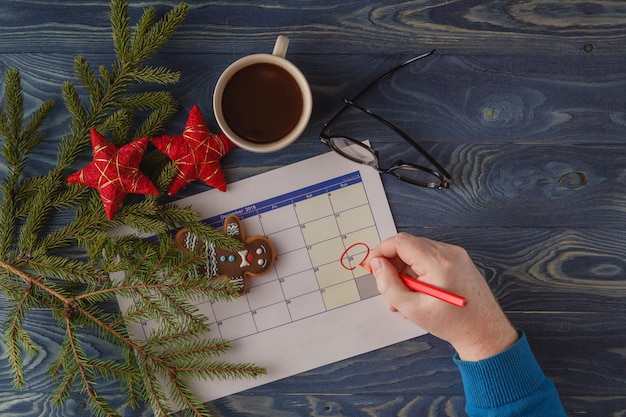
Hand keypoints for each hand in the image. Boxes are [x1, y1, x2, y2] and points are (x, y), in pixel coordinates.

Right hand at [365, 233, 517, 361]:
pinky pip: (430, 258)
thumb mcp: (412, 309)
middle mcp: (449, 252)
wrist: (485, 333)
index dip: (381, 251)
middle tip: (387, 288)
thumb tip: (377, 265)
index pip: (401, 242)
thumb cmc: (453, 324)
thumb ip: (389, 285)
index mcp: (439, 262)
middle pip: (409, 245)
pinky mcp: (459, 261)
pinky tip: (417, 293)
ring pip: (418, 252)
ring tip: (403, 298)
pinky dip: (418, 272)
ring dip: (404, 270)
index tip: (372, 266)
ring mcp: (457, 255)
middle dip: (392, 264)